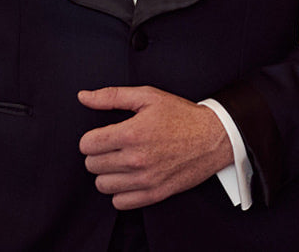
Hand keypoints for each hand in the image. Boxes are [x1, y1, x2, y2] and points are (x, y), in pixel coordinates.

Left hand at [77, 86, 233, 209]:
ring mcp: (145, 179)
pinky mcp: (155, 194)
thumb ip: (112, 96)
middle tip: (113, 147)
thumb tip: (84, 97)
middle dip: (98, 155)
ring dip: (107, 174)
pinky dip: (120, 192)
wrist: (213, 137)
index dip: (91, 138)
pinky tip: (129, 178)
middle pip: (92, 165)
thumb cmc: (182, 116)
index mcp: (132, 133)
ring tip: (121, 162)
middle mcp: (136, 159)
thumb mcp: (148, 96)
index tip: (102, 136)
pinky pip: (120, 202)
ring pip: (102, 185)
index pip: (87, 145)